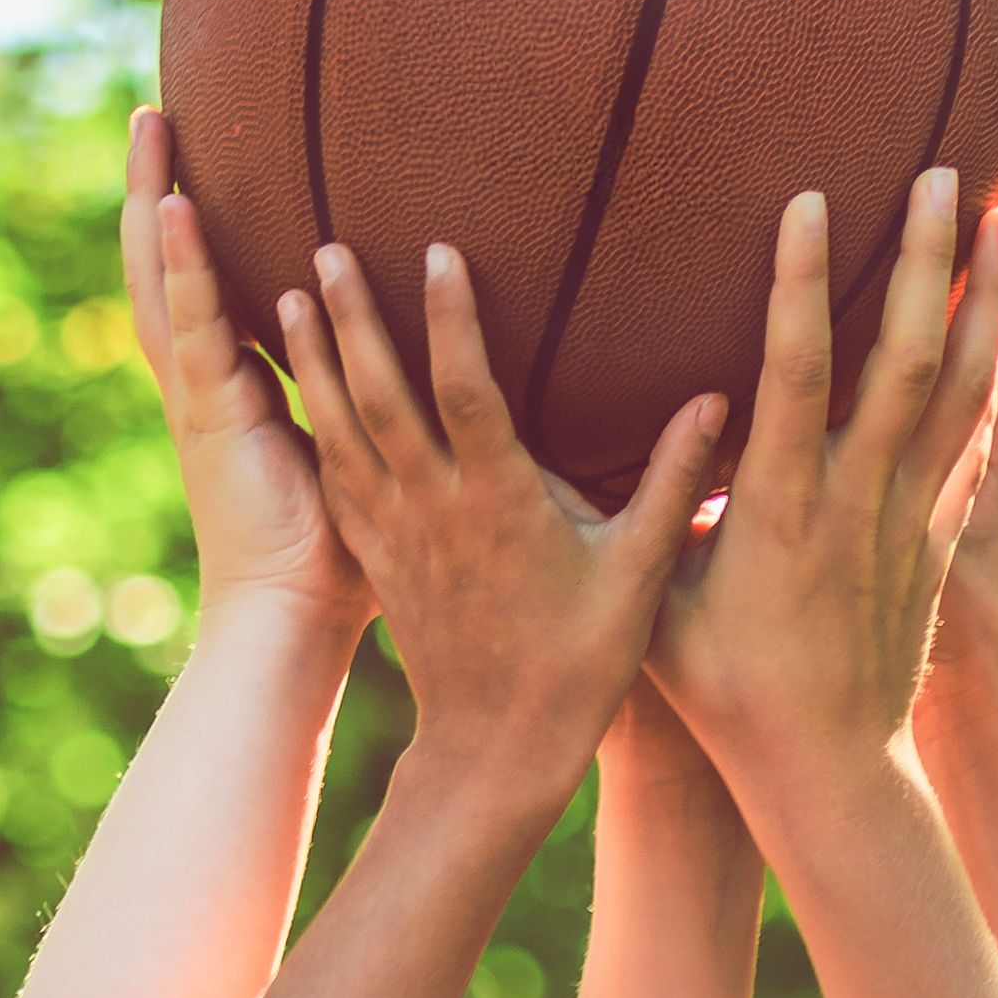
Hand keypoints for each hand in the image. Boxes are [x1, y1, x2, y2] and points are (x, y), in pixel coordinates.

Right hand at [119, 109, 368, 632]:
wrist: (299, 625)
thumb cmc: (346, 563)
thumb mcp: (365, 462)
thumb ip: (388, 408)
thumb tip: (454, 370)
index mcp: (232, 393)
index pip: (208, 292)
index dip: (200, 230)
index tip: (203, 166)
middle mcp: (205, 384)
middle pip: (166, 268)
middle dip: (156, 191)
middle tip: (156, 112)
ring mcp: (199, 397)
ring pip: (161, 279)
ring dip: (151, 201)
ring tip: (151, 120)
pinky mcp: (210, 414)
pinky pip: (192, 324)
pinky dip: (181, 263)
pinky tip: (174, 203)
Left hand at [274, 237, 721, 791]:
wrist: (496, 752)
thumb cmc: (580, 663)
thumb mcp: (639, 573)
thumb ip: (674, 483)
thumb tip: (714, 401)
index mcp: (499, 503)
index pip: (466, 391)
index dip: (450, 319)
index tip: (438, 251)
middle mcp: (434, 508)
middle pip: (380, 396)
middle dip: (350, 318)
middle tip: (324, 246)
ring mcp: (394, 533)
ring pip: (342, 429)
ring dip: (313, 360)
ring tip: (283, 293)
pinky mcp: (374, 557)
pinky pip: (333, 477)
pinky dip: (312, 424)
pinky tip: (300, 388)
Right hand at [651, 169, 997, 780]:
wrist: (829, 771)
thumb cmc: (720, 690)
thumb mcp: (656, 600)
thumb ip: (653, 507)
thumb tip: (636, 415)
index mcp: (779, 508)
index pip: (797, 373)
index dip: (805, 284)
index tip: (813, 202)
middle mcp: (858, 500)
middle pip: (906, 360)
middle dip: (927, 261)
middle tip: (942, 171)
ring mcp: (913, 516)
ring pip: (965, 388)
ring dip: (989, 296)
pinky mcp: (944, 535)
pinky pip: (982, 435)